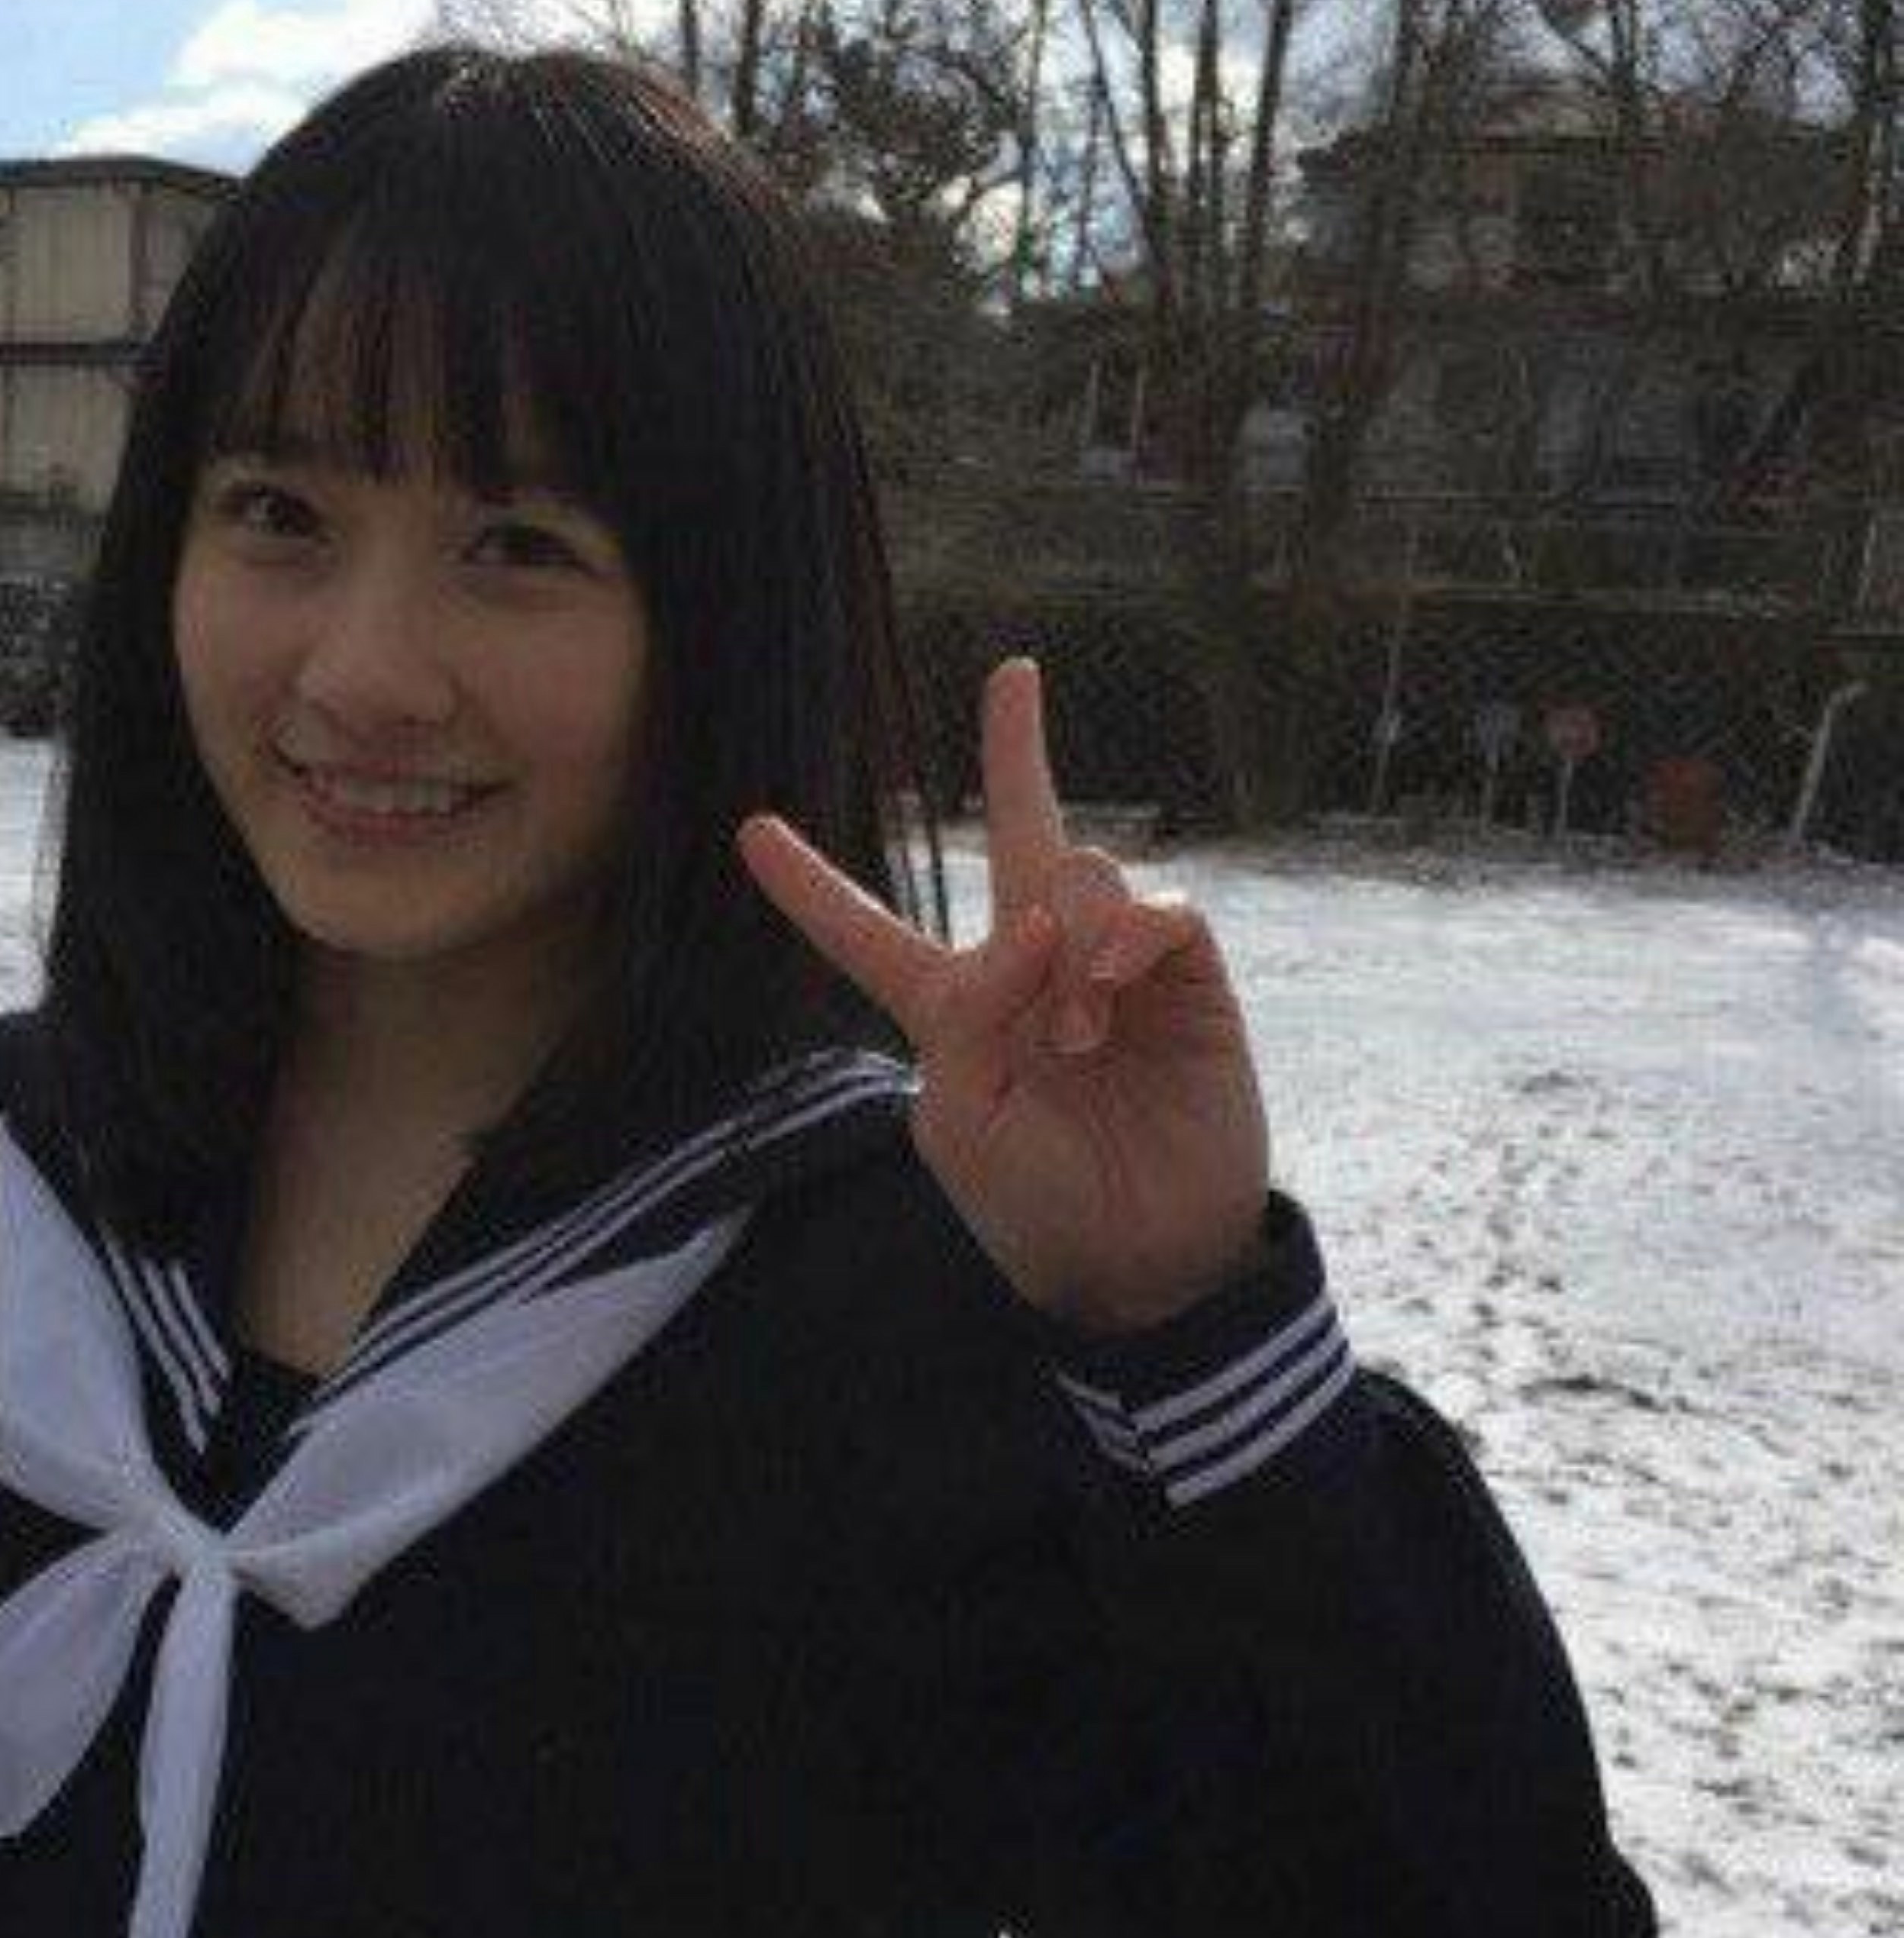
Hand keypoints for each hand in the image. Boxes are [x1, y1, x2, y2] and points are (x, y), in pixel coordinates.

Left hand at [735, 653, 1272, 1333]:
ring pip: (1082, 874)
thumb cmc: (1036, 1208)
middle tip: (1015, 675)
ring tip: (1079, 1033)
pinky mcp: (1186, 981)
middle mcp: (1032, 973)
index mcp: (953, 1013)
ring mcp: (1113, 970)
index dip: (811, 890)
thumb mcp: (962, 1121)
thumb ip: (972, 1014)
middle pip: (1017, 839)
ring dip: (1071, 942)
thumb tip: (1036, 922)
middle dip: (1017, 753)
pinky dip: (1130, 935)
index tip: (751, 833)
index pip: (870, 936)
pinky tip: (1112, 991)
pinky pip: (1159, 908)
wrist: (1143, 1262)